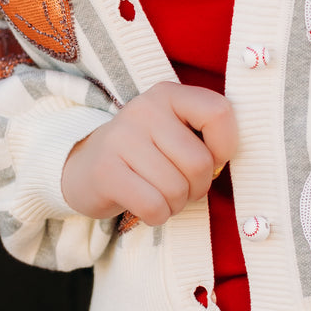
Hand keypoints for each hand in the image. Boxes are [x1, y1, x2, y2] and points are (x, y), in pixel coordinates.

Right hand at [60, 80, 237, 225]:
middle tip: (181, 186)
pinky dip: (158, 216)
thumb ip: (205, 136)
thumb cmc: (145, 154)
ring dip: (176, 204)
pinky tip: (147, 207)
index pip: (218, 113)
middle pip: (200, 163)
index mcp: (168, 94)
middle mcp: (145, 109)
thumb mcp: (174, 132)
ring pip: (177, 188)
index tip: (212, 158)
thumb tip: (224, 163)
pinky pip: (153, 206)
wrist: (84, 166)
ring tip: (160, 195)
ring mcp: (121, 138)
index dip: (225, 146)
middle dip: (198, 187)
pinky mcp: (105, 171)